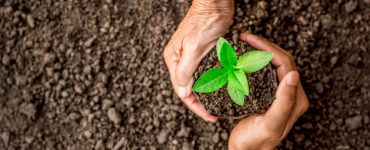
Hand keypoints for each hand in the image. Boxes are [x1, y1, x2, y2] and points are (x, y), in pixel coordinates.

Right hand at [163, 0, 233, 121]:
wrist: (215, 4)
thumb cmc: (204, 22)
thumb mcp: (194, 47)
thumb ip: (185, 70)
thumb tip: (182, 92)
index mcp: (174, 60)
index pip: (182, 90)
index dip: (195, 106)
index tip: (208, 116)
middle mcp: (179, 60)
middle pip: (187, 89)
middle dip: (199, 104)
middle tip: (213, 115)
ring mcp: (189, 57)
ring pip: (195, 83)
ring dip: (204, 95)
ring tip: (216, 107)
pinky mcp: (200, 54)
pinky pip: (203, 74)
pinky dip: (209, 83)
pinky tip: (218, 90)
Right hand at [228, 33, 308, 149]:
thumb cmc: (256, 141)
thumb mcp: (271, 123)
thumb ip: (284, 101)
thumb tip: (293, 74)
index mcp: (295, 98)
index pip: (284, 63)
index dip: (268, 48)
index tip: (249, 40)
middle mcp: (290, 93)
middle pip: (280, 60)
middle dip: (263, 46)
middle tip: (244, 38)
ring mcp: (279, 92)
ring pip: (273, 63)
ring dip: (260, 51)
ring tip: (244, 44)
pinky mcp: (269, 93)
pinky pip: (265, 71)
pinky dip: (255, 61)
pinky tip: (244, 58)